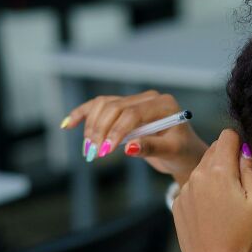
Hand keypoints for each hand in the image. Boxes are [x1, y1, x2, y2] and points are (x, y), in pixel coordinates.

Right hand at [62, 90, 207, 186]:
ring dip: (92, 126)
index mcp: (163, 104)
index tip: (106, 151)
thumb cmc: (181, 153)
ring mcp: (135, 101)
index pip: (132, 113)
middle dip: (101, 130)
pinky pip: (100, 106)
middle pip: (114, 107)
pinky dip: (84, 114)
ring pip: (104, 106)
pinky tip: (68, 124)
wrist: (183, 153)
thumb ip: (152, 148)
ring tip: (89, 149)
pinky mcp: (124, 108)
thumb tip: (129, 148)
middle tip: (94, 153)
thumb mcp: (171, 153)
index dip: (116, 131)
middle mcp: (148, 98)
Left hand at [172, 129, 251, 251]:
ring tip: (227, 201)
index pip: (228, 136)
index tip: (246, 160)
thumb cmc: (240, 235)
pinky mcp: (178, 203)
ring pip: (202, 168)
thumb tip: (245, 150)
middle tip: (240, 183)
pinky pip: (194, 186)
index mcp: (219, 171)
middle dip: (228, 158)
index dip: (240, 142)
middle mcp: (197, 175)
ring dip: (215, 175)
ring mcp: (185, 189)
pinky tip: (213, 212)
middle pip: (214, 149)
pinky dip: (204, 191)